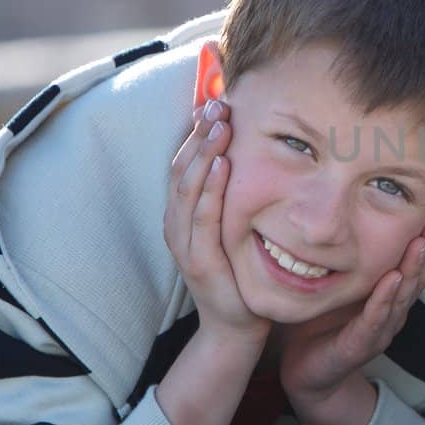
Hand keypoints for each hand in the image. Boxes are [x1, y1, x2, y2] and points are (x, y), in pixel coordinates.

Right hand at [164, 100, 267, 344]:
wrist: (236, 326)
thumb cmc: (238, 271)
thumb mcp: (233, 226)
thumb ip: (232, 193)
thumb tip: (247, 150)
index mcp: (182, 213)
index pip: (184, 161)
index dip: (195, 130)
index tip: (213, 99)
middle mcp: (177, 224)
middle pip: (182, 168)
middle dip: (199, 133)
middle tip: (218, 102)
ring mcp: (185, 244)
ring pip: (188, 188)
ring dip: (204, 153)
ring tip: (220, 125)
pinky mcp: (200, 262)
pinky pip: (203, 220)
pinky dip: (210, 190)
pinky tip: (223, 166)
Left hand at [278, 218, 424, 406]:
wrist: (308, 374)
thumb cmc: (324, 325)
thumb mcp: (342, 287)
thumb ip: (353, 262)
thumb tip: (350, 217)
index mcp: (391, 298)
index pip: (416, 267)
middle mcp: (393, 313)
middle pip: (418, 278)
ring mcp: (380, 330)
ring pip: (402, 296)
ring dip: (413, 268)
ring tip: (421, 243)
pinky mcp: (361, 345)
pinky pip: (375, 319)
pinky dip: (385, 298)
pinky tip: (393, 279)